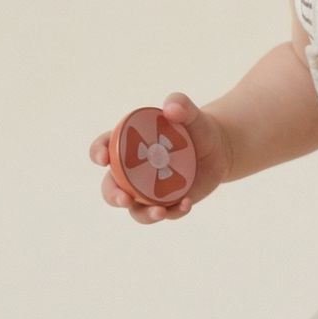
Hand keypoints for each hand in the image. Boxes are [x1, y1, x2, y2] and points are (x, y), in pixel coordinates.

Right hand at [89, 94, 229, 224]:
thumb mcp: (191, 114)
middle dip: (113, 195)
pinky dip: (175, 212)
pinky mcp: (168, 203)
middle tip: (124, 199)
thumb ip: (181, 104)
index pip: (105, 147)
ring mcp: (149, 190)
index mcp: (129, 145)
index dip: (98, 152)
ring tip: (159, 212)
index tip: (103, 157)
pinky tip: (187, 203)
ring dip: (143, 214)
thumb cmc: (196, 128)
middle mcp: (133, 171)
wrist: (219, 149)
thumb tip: (171, 108)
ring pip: (136, 209)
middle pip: (111, 186)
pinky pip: (166, 213)